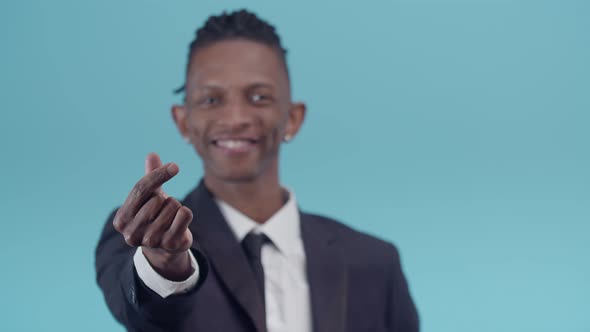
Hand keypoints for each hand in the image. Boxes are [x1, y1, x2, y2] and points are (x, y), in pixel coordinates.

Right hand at [113, 152, 193, 279]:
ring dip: (176, 208)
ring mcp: (151, 241)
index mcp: (121, 219)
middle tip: (162, 213)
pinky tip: (179, 225)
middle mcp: (131, 233)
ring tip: (170, 220)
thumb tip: (152, 154)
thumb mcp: (150, 197)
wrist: (166, 248)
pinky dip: (186, 214)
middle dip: (165, 200)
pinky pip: (185, 214)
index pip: (141, 189)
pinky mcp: (170, 244)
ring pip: (173, 205)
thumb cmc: (155, 217)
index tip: (175, 166)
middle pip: (158, 198)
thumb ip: (150, 178)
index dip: (158, 174)